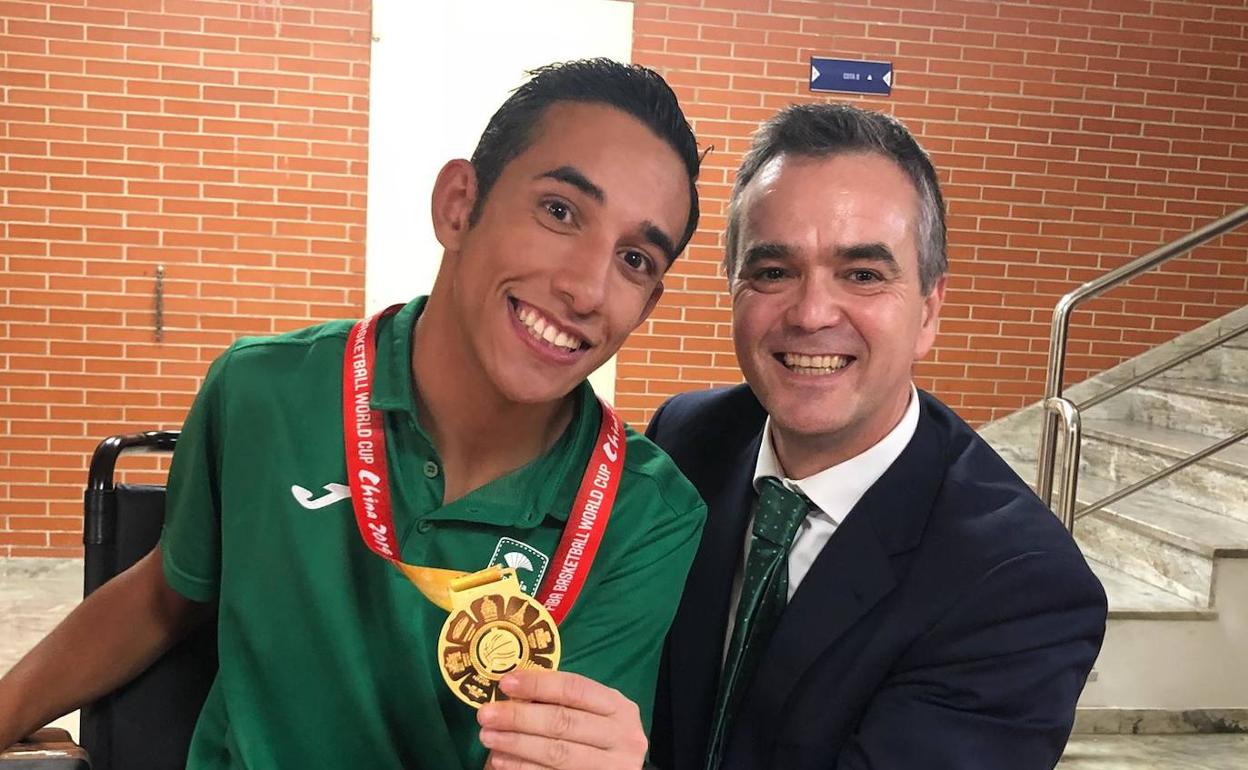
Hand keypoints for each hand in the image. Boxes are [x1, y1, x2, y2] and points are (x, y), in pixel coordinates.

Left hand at [478, 669, 647, 769]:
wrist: (617, 769)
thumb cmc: (599, 735)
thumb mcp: (593, 714)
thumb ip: (562, 702)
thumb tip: (512, 691)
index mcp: (618, 707)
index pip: (575, 689)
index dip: (538, 684)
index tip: (505, 682)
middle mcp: (622, 735)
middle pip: (563, 721)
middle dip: (519, 716)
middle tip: (487, 714)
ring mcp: (612, 766)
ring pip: (557, 753)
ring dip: (516, 744)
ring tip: (488, 736)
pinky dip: (523, 767)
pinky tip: (501, 760)